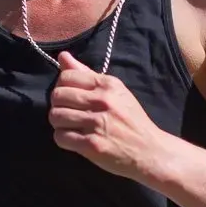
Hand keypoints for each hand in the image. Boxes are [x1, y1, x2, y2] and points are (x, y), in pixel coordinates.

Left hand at [48, 52, 160, 180]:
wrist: (149, 150)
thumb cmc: (131, 120)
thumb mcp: (115, 91)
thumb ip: (87, 74)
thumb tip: (62, 56)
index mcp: (107, 85)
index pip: (67, 76)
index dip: (62, 86)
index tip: (70, 97)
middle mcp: (102, 101)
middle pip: (57, 96)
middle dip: (58, 105)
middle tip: (68, 113)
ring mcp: (97, 123)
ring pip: (56, 116)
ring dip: (59, 123)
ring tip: (70, 127)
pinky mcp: (92, 145)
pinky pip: (61, 137)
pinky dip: (63, 139)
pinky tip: (74, 139)